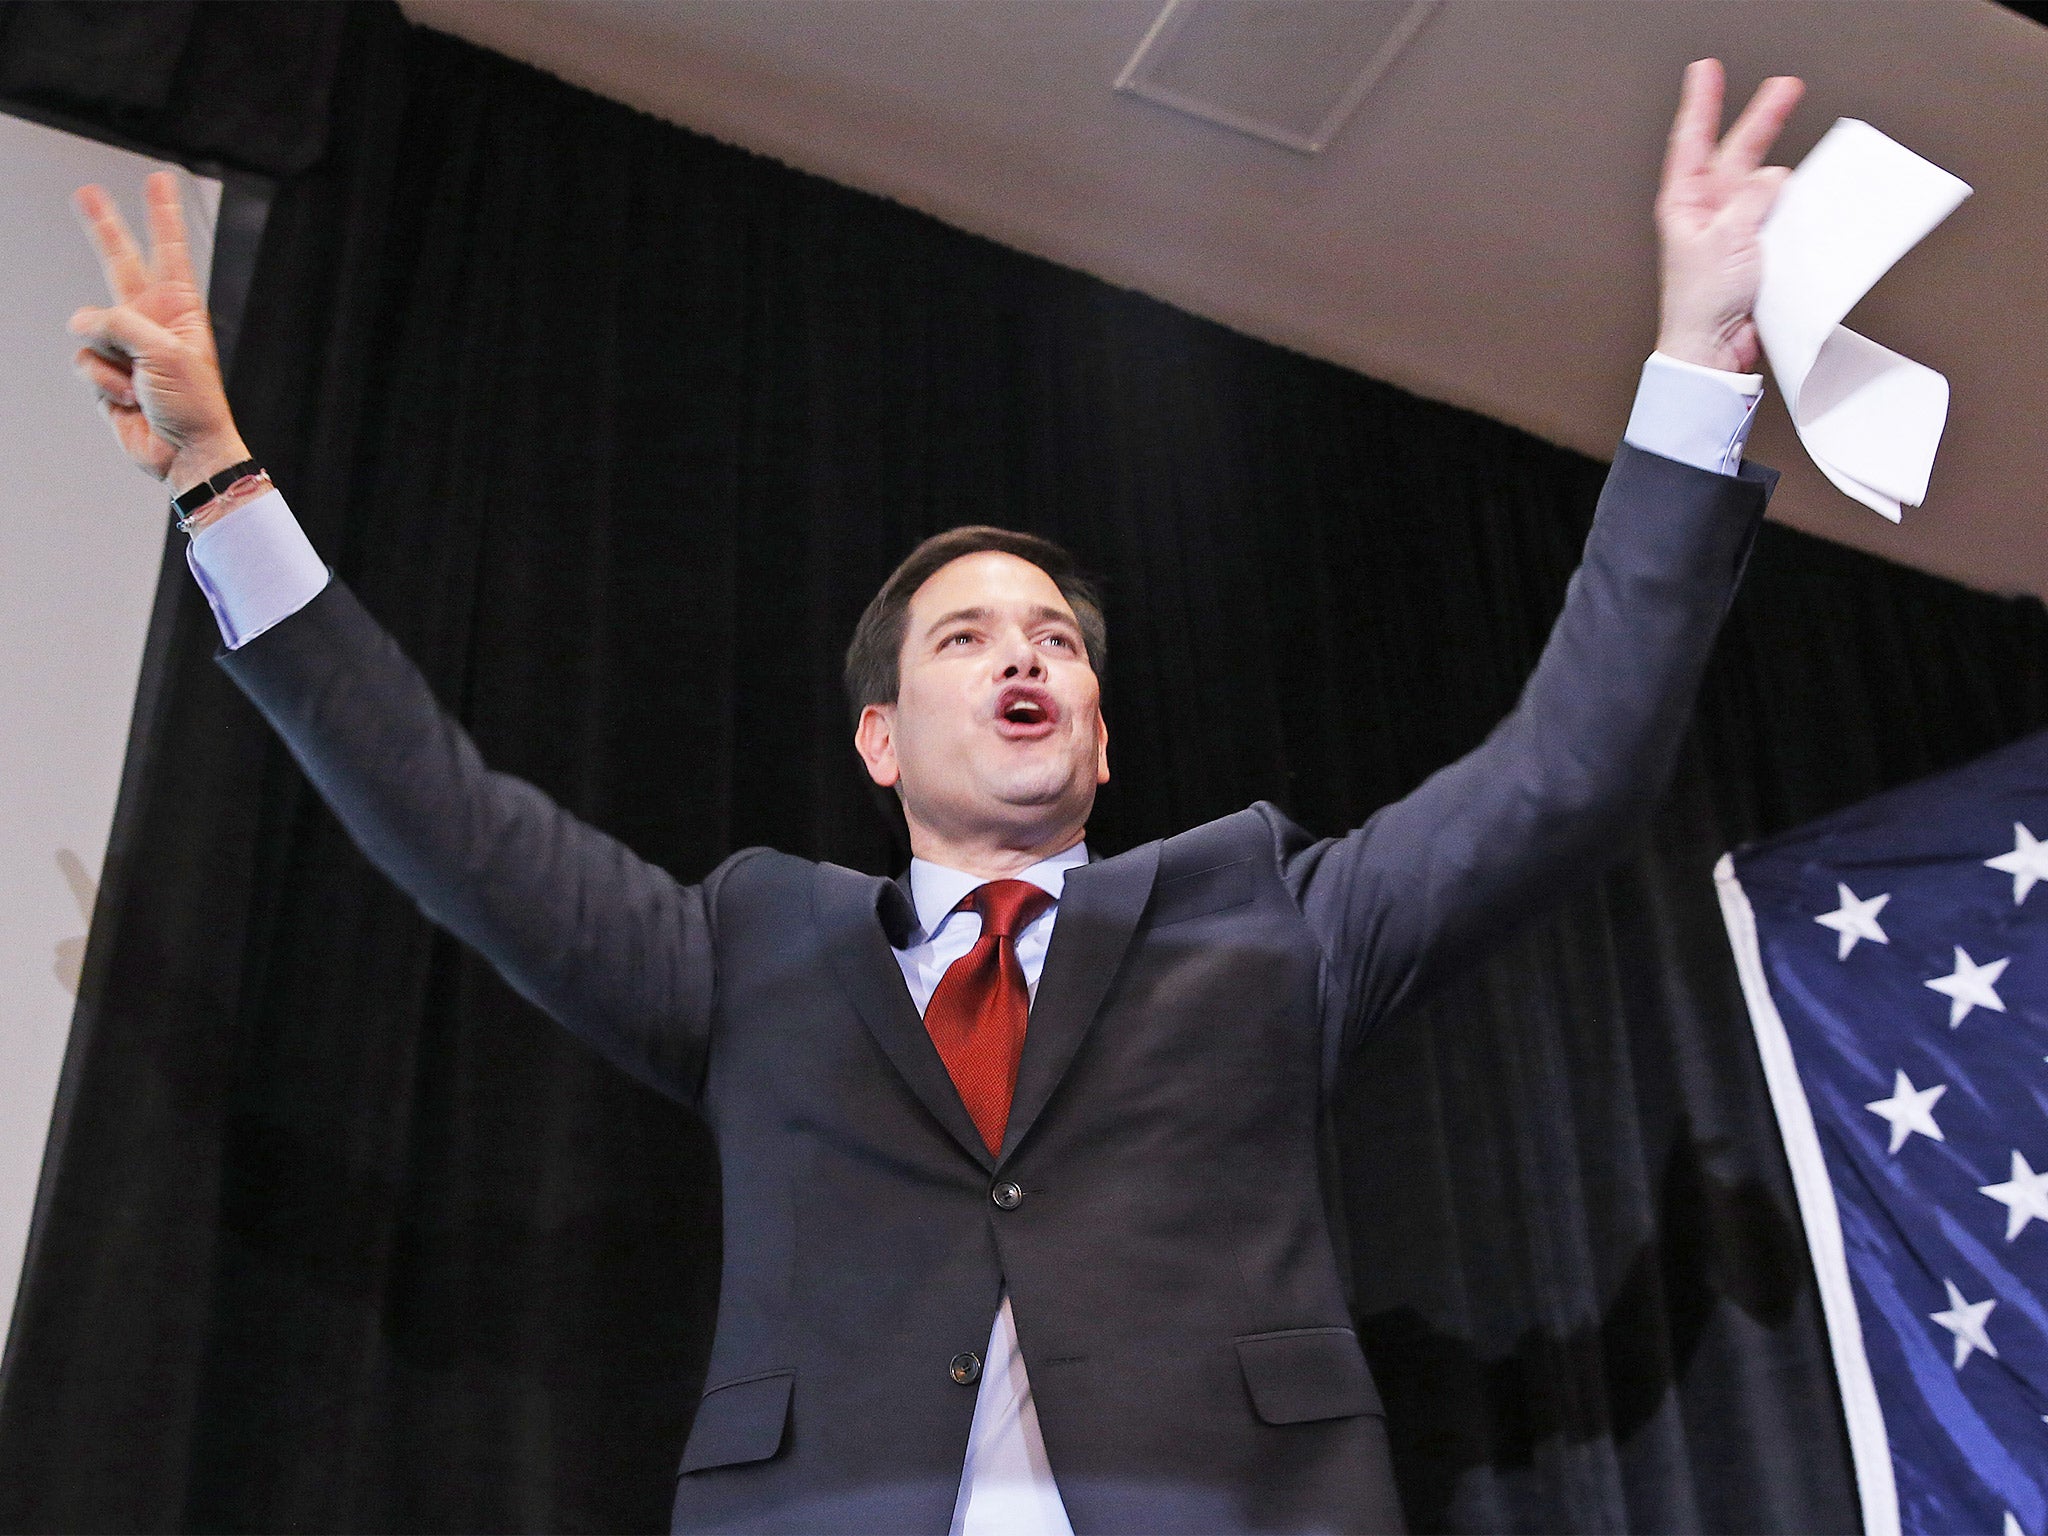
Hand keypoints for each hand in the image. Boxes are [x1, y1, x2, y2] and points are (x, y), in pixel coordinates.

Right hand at [69, 171, 247, 490]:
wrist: (184, 452)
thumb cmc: (192, 404)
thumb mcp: (164, 352)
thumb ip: (121, 322)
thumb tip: (83, 321)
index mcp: (178, 309)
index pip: (168, 251)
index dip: (162, 215)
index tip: (161, 179)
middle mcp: (149, 320)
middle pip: (118, 263)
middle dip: (104, 228)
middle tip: (87, 193)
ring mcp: (125, 345)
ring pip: (89, 328)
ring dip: (110, 360)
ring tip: (140, 384)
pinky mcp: (105, 372)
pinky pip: (84, 361)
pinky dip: (103, 382)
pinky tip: (128, 398)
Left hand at [1655, 59, 1804, 373]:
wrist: (1714, 347)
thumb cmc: (1702, 302)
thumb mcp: (1726, 239)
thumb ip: (1750, 202)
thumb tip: (1771, 178)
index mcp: (1683, 203)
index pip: (1691, 142)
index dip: (1700, 104)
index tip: (1705, 70)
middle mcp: (1707, 211)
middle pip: (1736, 153)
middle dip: (1760, 118)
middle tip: (1786, 87)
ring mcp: (1734, 228)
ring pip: (1763, 181)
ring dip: (1781, 162)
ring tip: (1804, 151)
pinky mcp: (1756, 247)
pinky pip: (1779, 212)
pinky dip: (1794, 200)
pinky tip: (1809, 187)